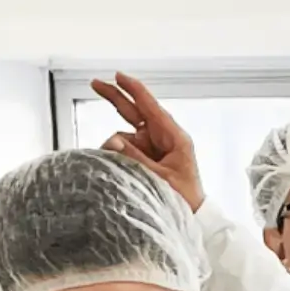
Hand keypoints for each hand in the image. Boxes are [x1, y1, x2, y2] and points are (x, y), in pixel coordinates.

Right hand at [91, 72, 204, 211]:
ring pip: (124, 135)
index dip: (134, 90)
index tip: (118, 76)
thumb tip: (112, 139)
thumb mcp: (160, 178)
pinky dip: (117, 155)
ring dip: (116, 147)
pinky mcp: (146, 156)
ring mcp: (153, 146)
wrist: (194, 215)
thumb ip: (136, 159)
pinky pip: (124, 149)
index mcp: (175, 138)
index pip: (151, 108)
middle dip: (116, 97)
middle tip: (95, 83)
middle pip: (135, 111)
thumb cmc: (184, 196)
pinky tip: (116, 166)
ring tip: (124, 168)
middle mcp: (163, 137)